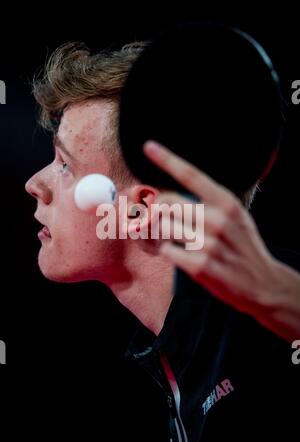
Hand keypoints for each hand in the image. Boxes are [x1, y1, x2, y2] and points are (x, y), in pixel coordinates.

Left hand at [143, 140, 299, 340]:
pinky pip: (166, 250)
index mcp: (226, 202)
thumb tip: (167, 197)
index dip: (167, 159)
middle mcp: (217, 219)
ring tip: (165, 239)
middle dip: (155, 210)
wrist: (262, 283)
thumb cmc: (243, 247)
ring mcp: (208, 243)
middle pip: (167, 202)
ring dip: (157, 232)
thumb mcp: (235, 217)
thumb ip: (207, 205)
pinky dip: (164, 251)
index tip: (149, 147)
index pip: (191, 175)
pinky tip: (174, 253)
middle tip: (155, 219)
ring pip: (163, 226)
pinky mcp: (199, 265)